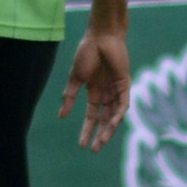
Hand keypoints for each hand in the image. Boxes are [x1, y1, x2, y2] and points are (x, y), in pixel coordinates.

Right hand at [59, 28, 132, 151]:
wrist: (100, 37)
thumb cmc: (87, 53)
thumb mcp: (75, 78)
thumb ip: (69, 97)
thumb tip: (61, 116)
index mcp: (94, 93)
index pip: (92, 117)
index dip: (87, 131)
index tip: (81, 145)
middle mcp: (106, 94)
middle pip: (104, 120)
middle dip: (100, 135)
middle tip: (95, 150)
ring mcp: (116, 90)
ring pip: (114, 115)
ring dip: (109, 129)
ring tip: (102, 141)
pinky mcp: (125, 84)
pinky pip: (123, 104)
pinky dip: (118, 114)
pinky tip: (112, 124)